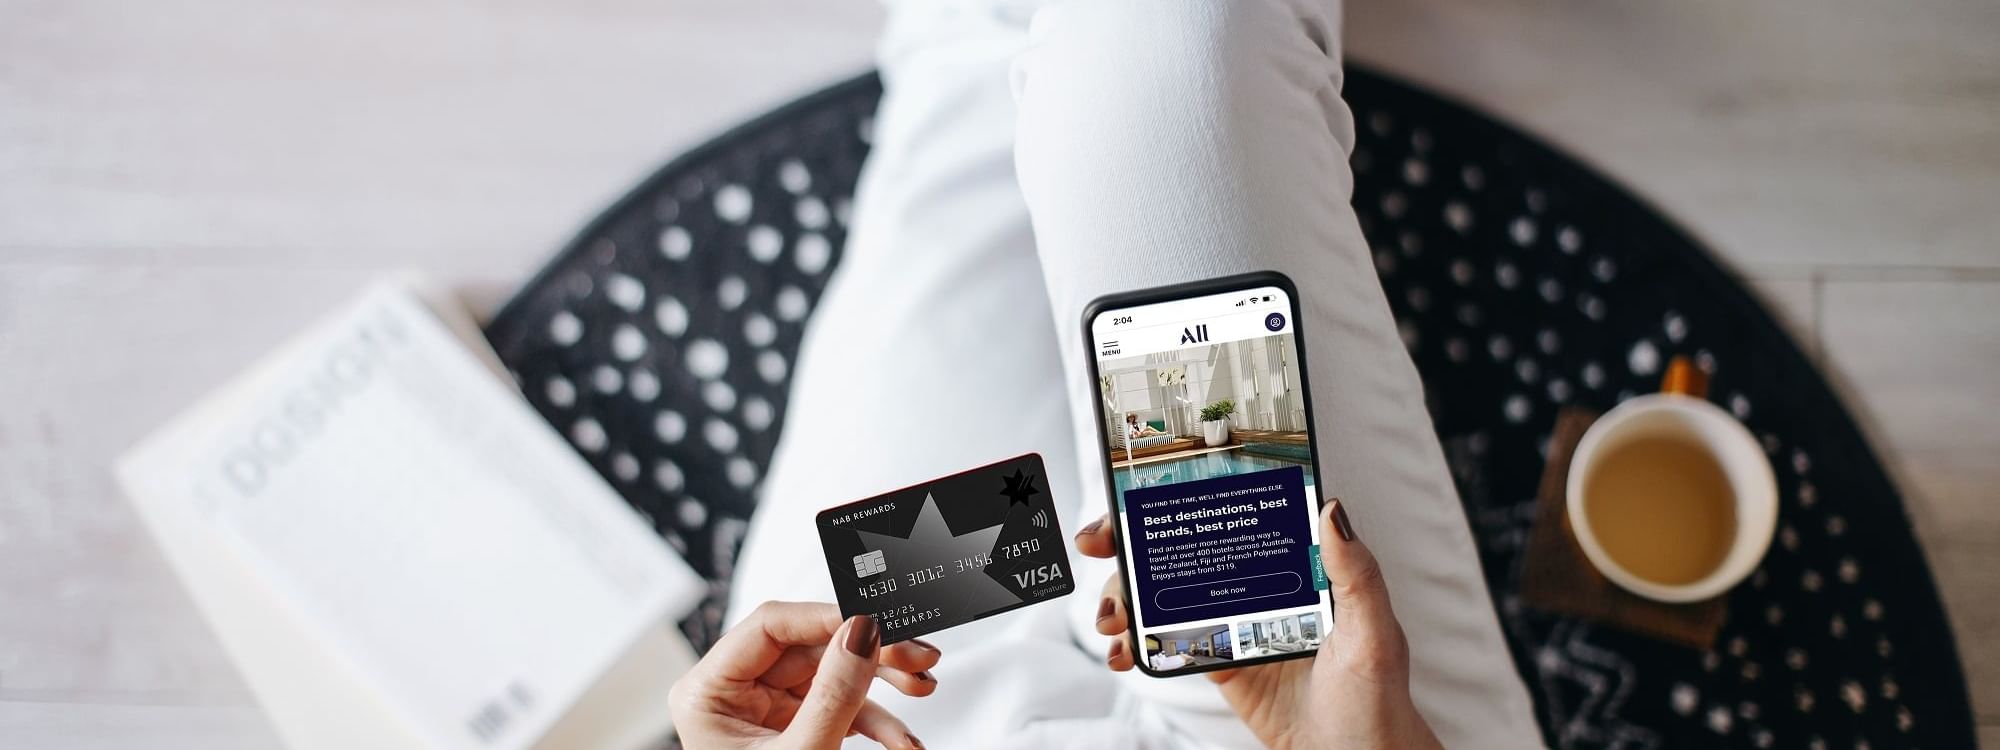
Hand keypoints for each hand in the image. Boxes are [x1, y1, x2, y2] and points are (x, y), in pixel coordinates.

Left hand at [668, 602, 940, 748]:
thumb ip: (834, 693)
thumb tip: (862, 632)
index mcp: (708, 692)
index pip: (772, 625)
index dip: (829, 617)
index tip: (879, 623)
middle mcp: (734, 694)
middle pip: (811, 646)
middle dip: (871, 654)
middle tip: (918, 657)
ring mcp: (765, 712)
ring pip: (833, 674)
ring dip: (883, 689)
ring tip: (924, 689)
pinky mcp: (794, 729)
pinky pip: (841, 708)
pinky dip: (876, 724)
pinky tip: (903, 741)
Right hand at [1077, 499, 1442, 749]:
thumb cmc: (1376, 699)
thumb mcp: (1373, 633)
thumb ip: (1356, 574)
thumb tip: (1332, 511)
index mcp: (1294, 565)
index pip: (1233, 514)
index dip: (1184, 497)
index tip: (1140, 492)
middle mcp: (1257, 586)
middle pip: (1182, 547)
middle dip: (1130, 540)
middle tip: (1101, 545)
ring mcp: (1231, 623)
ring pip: (1162, 594)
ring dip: (1124, 596)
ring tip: (1111, 616)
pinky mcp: (1216, 662)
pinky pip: (1166, 643)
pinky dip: (1135, 644)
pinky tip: (1124, 651)